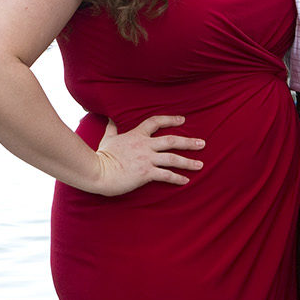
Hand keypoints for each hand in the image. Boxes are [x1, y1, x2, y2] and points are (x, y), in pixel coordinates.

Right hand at [88, 116, 204, 195]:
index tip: (182, 120)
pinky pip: (166, 175)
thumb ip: (111, 128)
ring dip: (188, 162)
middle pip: (171, 140)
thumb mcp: (107, 138)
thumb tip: (109, 118)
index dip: (170, 119)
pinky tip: (186, 181)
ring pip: (173, 159)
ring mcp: (146, 159)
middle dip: (188, 142)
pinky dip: (177, 178)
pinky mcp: (146, 173)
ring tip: (200, 164)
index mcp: (136, 135)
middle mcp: (145, 145)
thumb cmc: (101, 156)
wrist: (97, 171)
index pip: (156, 122)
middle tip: (202, 143)